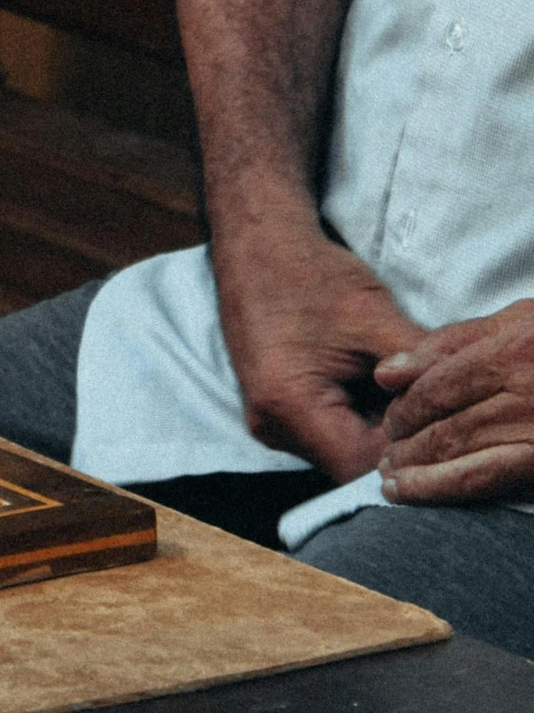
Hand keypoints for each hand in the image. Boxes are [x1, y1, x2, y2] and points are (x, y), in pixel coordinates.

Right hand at [213, 221, 417, 481]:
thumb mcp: (373, 316)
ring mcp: (268, 424)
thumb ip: (416, 368)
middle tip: (430, 408)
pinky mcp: (274, 414)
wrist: (256, 246)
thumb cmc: (309, 274)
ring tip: (400, 393)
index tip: (440, 426)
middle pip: (349, 466)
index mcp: (289, 403)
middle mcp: (272, 426)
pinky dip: (355, 420)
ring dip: (375, 432)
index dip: (407, 451)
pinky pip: (324, 436)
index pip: (361, 465)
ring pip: (338, 454)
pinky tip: (374, 389)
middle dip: (395, 442)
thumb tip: (458, 404)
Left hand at [377, 301, 533, 502]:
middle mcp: (527, 393)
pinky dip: (445, 488)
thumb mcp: (523, 320)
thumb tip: (388, 372)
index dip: (406, 405)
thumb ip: (455, 341)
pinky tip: (419, 493)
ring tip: (393, 481)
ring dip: (417, 472)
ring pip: (461, 456)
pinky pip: (489, 479)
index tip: (391, 418)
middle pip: (446, 423)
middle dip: (406, 442)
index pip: (439, 384)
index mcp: (517, 350)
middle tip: (386, 454)